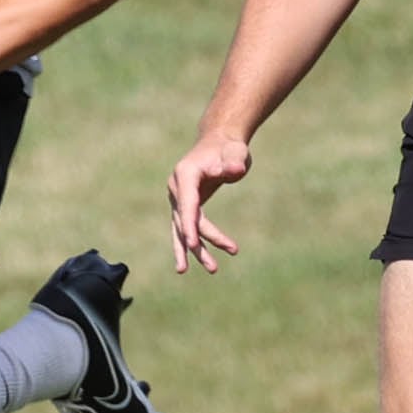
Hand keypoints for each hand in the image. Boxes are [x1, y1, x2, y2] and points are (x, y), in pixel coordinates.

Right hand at [167, 126, 249, 274]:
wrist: (219, 142)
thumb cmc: (228, 148)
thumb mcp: (235, 152)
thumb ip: (234, 162)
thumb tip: (235, 171)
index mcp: (186, 175)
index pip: (187, 204)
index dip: (190, 225)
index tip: (193, 245)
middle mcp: (177, 188)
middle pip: (185, 221)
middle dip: (198, 245)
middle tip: (214, 268)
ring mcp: (178, 197)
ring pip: (183, 228)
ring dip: (195, 250)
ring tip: (212, 270)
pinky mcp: (185, 204)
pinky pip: (187, 227)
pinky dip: (192, 243)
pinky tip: (198, 260)